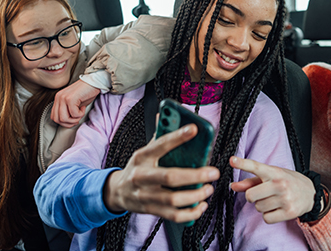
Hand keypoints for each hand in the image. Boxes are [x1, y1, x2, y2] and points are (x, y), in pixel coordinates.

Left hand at [52, 79, 100, 127]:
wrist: (94, 82)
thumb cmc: (86, 92)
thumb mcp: (74, 103)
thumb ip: (67, 111)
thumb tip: (67, 122)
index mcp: (58, 99)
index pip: (54, 117)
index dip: (63, 123)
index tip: (73, 120)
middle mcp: (58, 98)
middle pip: (57, 119)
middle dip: (69, 123)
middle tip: (77, 118)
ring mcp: (63, 98)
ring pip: (63, 119)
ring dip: (74, 120)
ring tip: (80, 113)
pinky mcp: (70, 99)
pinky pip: (74, 114)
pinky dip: (80, 114)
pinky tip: (83, 108)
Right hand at [105, 124, 220, 223]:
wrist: (117, 192)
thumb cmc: (136, 168)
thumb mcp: (143, 151)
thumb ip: (158, 136)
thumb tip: (165, 115)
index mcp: (141, 157)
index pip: (160, 145)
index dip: (177, 137)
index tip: (194, 129)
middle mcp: (141, 176)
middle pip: (169, 177)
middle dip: (195, 175)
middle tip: (213, 172)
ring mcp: (145, 196)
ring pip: (173, 199)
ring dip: (195, 195)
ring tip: (208, 188)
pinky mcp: (151, 210)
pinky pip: (173, 215)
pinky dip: (191, 213)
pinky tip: (200, 205)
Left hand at [229, 156, 314, 223]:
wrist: (311, 193)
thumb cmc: (287, 182)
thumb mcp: (271, 176)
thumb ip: (251, 181)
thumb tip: (233, 186)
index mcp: (274, 172)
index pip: (256, 167)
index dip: (243, 163)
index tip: (232, 160)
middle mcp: (280, 184)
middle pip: (250, 195)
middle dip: (252, 197)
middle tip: (262, 194)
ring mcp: (285, 198)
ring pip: (258, 207)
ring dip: (262, 206)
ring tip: (273, 200)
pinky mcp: (289, 212)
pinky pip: (266, 218)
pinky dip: (269, 215)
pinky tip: (277, 209)